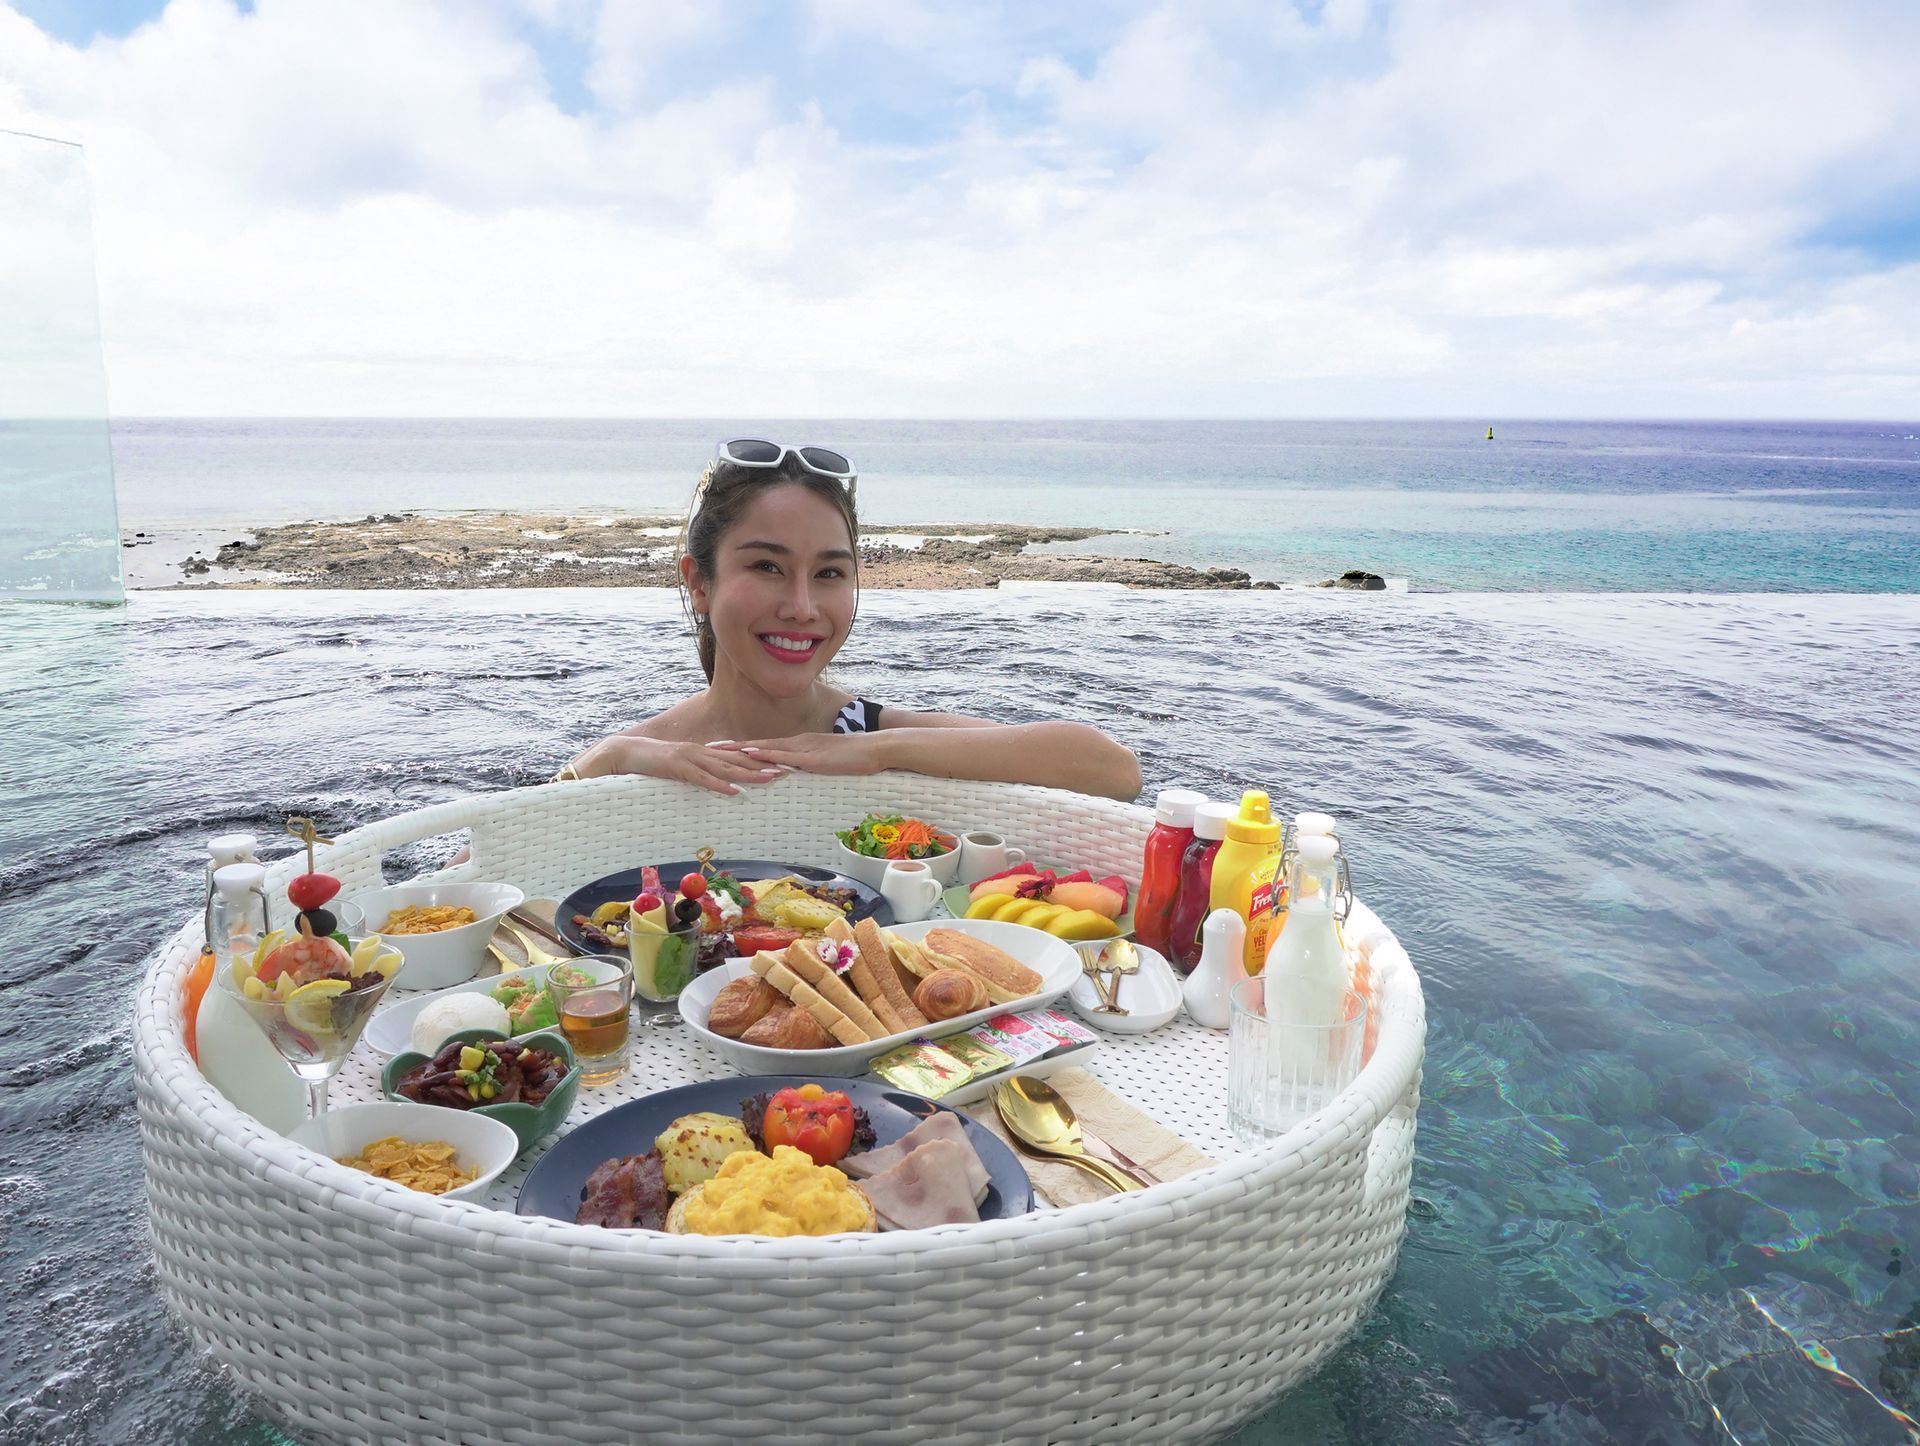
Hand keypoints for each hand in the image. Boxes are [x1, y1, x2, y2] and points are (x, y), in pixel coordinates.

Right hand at [570, 734, 786, 795]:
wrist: (626, 753)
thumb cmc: (654, 762)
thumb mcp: (683, 767)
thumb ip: (702, 772)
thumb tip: (720, 781)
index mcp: (705, 752)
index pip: (739, 757)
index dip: (762, 760)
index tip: (783, 763)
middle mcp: (702, 752)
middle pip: (739, 760)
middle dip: (765, 765)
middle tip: (789, 769)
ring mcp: (691, 759)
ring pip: (725, 767)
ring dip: (749, 774)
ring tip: (770, 779)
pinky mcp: (677, 768)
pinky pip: (701, 778)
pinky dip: (718, 785)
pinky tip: (733, 791)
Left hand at [721, 733, 885, 776]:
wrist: (876, 749)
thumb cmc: (856, 758)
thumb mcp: (828, 762)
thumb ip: (813, 767)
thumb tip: (802, 776)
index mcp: (800, 744)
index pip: (767, 745)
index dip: (744, 747)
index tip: (723, 748)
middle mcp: (797, 743)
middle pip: (759, 744)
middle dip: (733, 746)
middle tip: (709, 746)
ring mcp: (804, 748)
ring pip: (766, 748)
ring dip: (741, 749)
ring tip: (719, 750)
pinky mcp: (812, 757)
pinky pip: (784, 756)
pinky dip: (765, 755)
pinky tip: (750, 755)